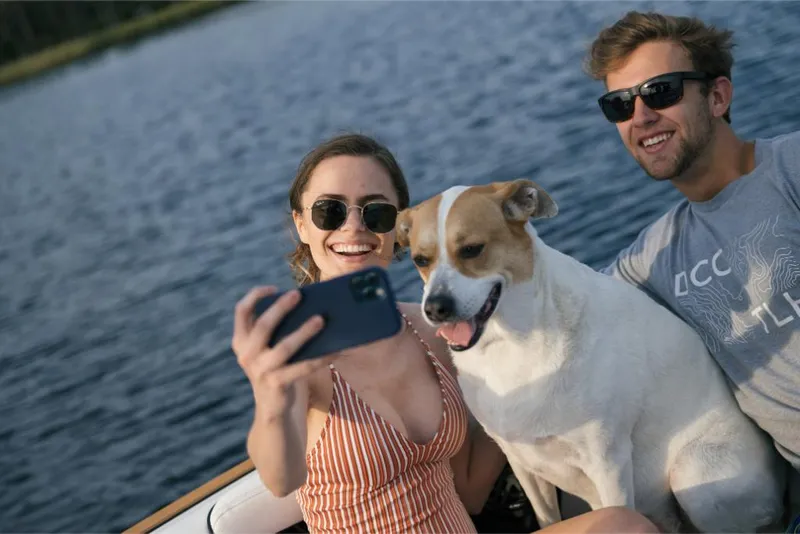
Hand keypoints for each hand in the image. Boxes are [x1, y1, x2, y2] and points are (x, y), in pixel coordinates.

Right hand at [232, 286, 328, 419]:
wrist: (273, 409)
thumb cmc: (276, 369)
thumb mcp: (267, 349)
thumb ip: (276, 331)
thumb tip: (308, 305)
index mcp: (242, 341)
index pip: (241, 312)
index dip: (255, 296)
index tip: (274, 288)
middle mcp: (247, 355)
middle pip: (262, 326)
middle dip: (281, 307)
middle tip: (298, 294)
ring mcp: (260, 371)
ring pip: (284, 347)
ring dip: (304, 332)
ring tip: (321, 320)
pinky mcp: (276, 385)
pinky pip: (302, 368)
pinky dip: (321, 358)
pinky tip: (335, 350)